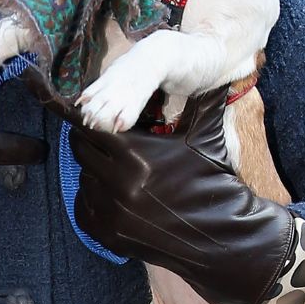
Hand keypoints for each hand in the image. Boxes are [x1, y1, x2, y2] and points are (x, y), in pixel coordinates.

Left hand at [67, 86, 296, 303]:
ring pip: (83, 178)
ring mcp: (112, 212)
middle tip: (109, 140)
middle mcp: (118, 183)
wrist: (221, 234)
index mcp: (137, 154)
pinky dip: (93, 198)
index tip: (99, 117)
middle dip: (93, 142)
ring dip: (95, 170)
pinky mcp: (109, 234)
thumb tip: (222, 69)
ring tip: (118, 167)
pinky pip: (84, 207)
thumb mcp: (206, 136)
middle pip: (82, 151)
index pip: (93, 127)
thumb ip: (203, 100)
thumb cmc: (213, 180)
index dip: (96, 120)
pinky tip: (114, 192)